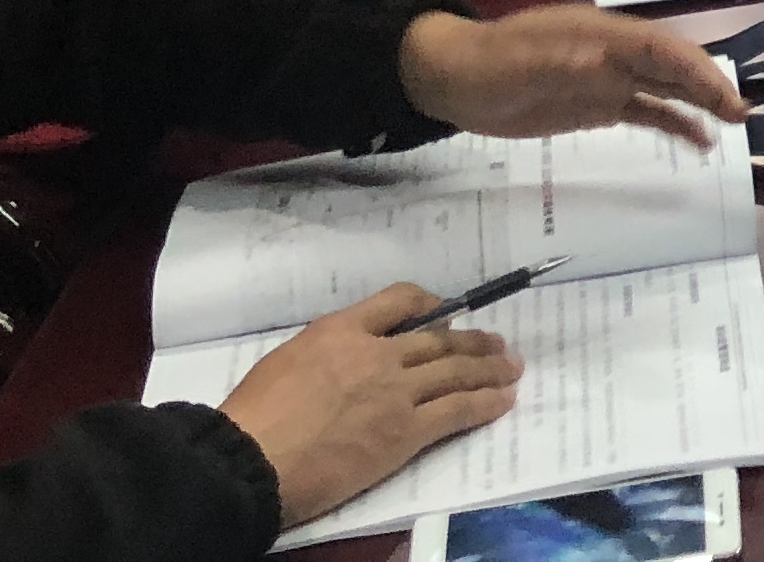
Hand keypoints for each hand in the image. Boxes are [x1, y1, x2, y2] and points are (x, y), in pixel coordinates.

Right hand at [220, 292, 520, 528]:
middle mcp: (377, 353)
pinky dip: (485, 403)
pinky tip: (502, 402)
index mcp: (341, 330)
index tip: (446, 315)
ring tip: (511, 368)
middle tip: (497, 343)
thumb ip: (326, 351)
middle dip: (473, 341)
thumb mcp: (288, 360)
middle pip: (439, 338)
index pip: (401, 300)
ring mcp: (395, 391)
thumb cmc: (255, 417)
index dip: (432, 306)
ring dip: (490, 369)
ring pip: (456, 371)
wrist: (252, 463)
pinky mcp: (405, 432)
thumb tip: (348, 355)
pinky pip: (456, 411)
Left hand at [399, 3, 747, 144]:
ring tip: (731, 124)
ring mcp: (607, 79)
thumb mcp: (520, 62)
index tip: (719, 92)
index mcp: (600, 34)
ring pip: (664, 87)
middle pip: (670, 65)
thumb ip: (562, 61)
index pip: (658, 46)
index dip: (692, 67)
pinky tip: (696, 140)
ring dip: (698, 102)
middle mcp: (613, 53)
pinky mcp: (597, 104)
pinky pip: (645, 111)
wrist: (453, 79)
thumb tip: (606, 64)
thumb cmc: (487, 65)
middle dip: (707, 84)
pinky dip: (673, 122)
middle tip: (740, 113)